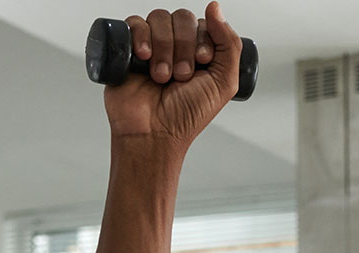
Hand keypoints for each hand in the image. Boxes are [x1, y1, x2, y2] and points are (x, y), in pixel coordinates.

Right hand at [103, 3, 242, 148]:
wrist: (154, 134)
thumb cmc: (186, 117)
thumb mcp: (224, 83)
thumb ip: (230, 45)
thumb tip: (215, 8)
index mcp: (199, 52)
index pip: (203, 23)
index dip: (203, 39)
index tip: (202, 62)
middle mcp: (176, 47)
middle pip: (182, 18)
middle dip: (184, 47)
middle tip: (181, 76)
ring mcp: (152, 46)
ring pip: (160, 18)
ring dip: (164, 48)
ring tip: (162, 77)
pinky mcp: (128, 48)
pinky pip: (135, 23)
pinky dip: (141, 37)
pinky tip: (144, 58)